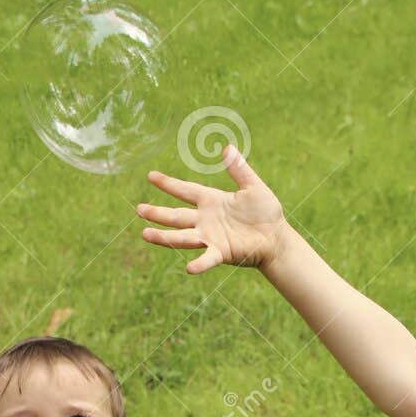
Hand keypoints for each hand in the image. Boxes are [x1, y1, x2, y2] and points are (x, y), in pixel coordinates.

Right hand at [137, 145, 287, 273]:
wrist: (277, 238)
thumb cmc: (266, 213)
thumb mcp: (253, 187)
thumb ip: (239, 169)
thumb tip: (227, 148)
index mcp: (211, 201)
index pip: (185, 190)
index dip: (168, 184)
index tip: (151, 176)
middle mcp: (206, 219)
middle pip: (177, 216)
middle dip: (157, 213)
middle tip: (138, 209)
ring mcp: (211, 237)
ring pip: (183, 236)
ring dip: (164, 237)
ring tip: (145, 234)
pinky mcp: (222, 252)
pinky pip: (208, 257)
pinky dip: (200, 263)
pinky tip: (189, 268)